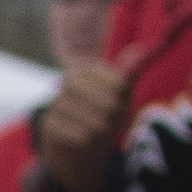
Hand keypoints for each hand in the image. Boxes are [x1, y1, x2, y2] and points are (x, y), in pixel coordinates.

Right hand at [34, 54, 126, 191]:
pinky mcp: (49, 126)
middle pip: (110, 105)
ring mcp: (57, 104)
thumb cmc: (101, 114)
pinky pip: (82, 137)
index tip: (119, 103)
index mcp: (87, 69)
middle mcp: (68, 83)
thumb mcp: (119, 93)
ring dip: (104, 132)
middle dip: (116, 118)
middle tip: (111, 121)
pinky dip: (89, 143)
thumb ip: (128, 74)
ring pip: (97, 123)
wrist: (73, 142)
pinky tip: (85, 140)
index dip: (125, 99)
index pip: (119, 84)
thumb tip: (141, 48)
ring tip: (98, 131)